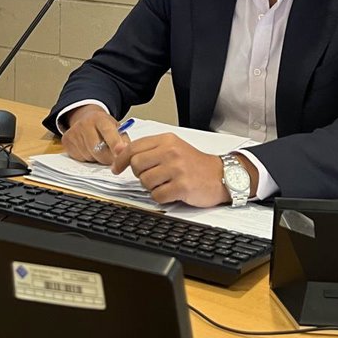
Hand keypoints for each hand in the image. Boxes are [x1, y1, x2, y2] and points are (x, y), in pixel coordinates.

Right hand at [61, 104, 127, 165]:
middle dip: (107, 158)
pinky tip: (88, 150)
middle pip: (98, 150)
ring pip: (89, 156)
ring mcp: (74, 132)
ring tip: (98, 149)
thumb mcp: (116, 128)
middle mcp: (85, 123)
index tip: (120, 151)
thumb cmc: (104, 126)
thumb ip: (123, 140)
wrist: (85, 118)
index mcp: (100, 118)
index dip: (115, 143)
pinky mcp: (66, 141)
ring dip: (97, 159)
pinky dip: (86, 158)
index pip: (108, 131)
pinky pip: (80, 158)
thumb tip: (126, 152)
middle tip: (112, 158)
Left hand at [110, 134, 227, 206]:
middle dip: (140, 174)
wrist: (221, 175)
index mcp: (167, 140)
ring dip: (151, 187)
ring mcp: (177, 169)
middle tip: (152, 176)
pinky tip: (172, 191)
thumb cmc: (194, 163)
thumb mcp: (173, 148)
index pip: (133, 147)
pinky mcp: (182, 186)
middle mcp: (171, 152)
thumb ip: (148, 149)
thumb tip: (119, 152)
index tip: (116, 168)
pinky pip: (157, 196)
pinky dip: (161, 197)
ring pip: (145, 182)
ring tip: (166, 183)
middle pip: (136, 165)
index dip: (121, 160)